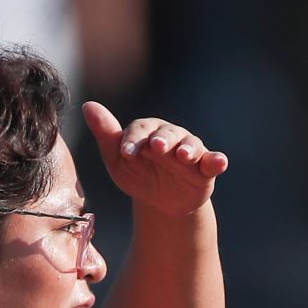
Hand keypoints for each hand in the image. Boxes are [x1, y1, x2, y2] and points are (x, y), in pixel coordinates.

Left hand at [83, 101, 228, 220]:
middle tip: (156, 147)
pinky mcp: (206, 168)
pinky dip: (218, 160)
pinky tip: (219, 162)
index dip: (133, 139)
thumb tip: (88, 105)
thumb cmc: (138, 175)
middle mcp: (171, 136)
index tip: (125, 152)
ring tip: (183, 156)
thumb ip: (107, 135)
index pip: (141, 130)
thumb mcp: (118, 160)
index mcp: (148, 131)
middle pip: (168, 134)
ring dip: (187, 149)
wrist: (160, 202)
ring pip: (191, 145)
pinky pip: (214, 161)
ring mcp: (190, 151)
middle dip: (162, 140)